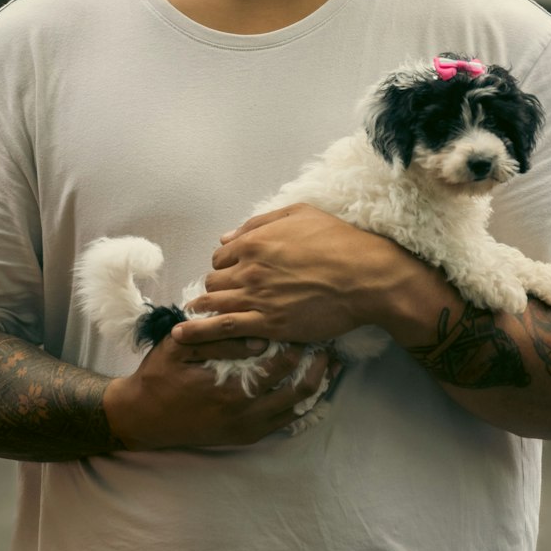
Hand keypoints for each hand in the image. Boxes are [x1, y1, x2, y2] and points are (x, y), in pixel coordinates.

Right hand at [104, 327, 336, 449]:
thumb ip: (218, 342)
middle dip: (318, 364)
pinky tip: (313, 386)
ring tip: (331, 364)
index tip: (310, 323)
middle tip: (329, 343)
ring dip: (317, 385)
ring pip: (297, 408)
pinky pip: (286, 422)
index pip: (279, 364)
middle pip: (298, 388)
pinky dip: (303, 403)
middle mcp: (245, 414)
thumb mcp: (179, 348)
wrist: (142, 418)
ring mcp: (247, 428)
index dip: (299, 343)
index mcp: (231, 390)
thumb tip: (257, 337)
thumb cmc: (159, 376)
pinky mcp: (246, 436)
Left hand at [173, 204, 410, 346]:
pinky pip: (225, 328)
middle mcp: (249, 268)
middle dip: (216, 289)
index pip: (221, 256)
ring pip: (213, 304)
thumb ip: (260, 222)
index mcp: (255, 241)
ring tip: (190, 320)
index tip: (232, 274)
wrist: (364, 276)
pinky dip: (203, 332)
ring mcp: (257, 297)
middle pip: (214, 281)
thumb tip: (227, 236)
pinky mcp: (268, 324)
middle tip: (223, 297)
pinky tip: (186, 336)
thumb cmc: (338, 241)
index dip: (224, 265)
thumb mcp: (300, 214)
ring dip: (202, 310)